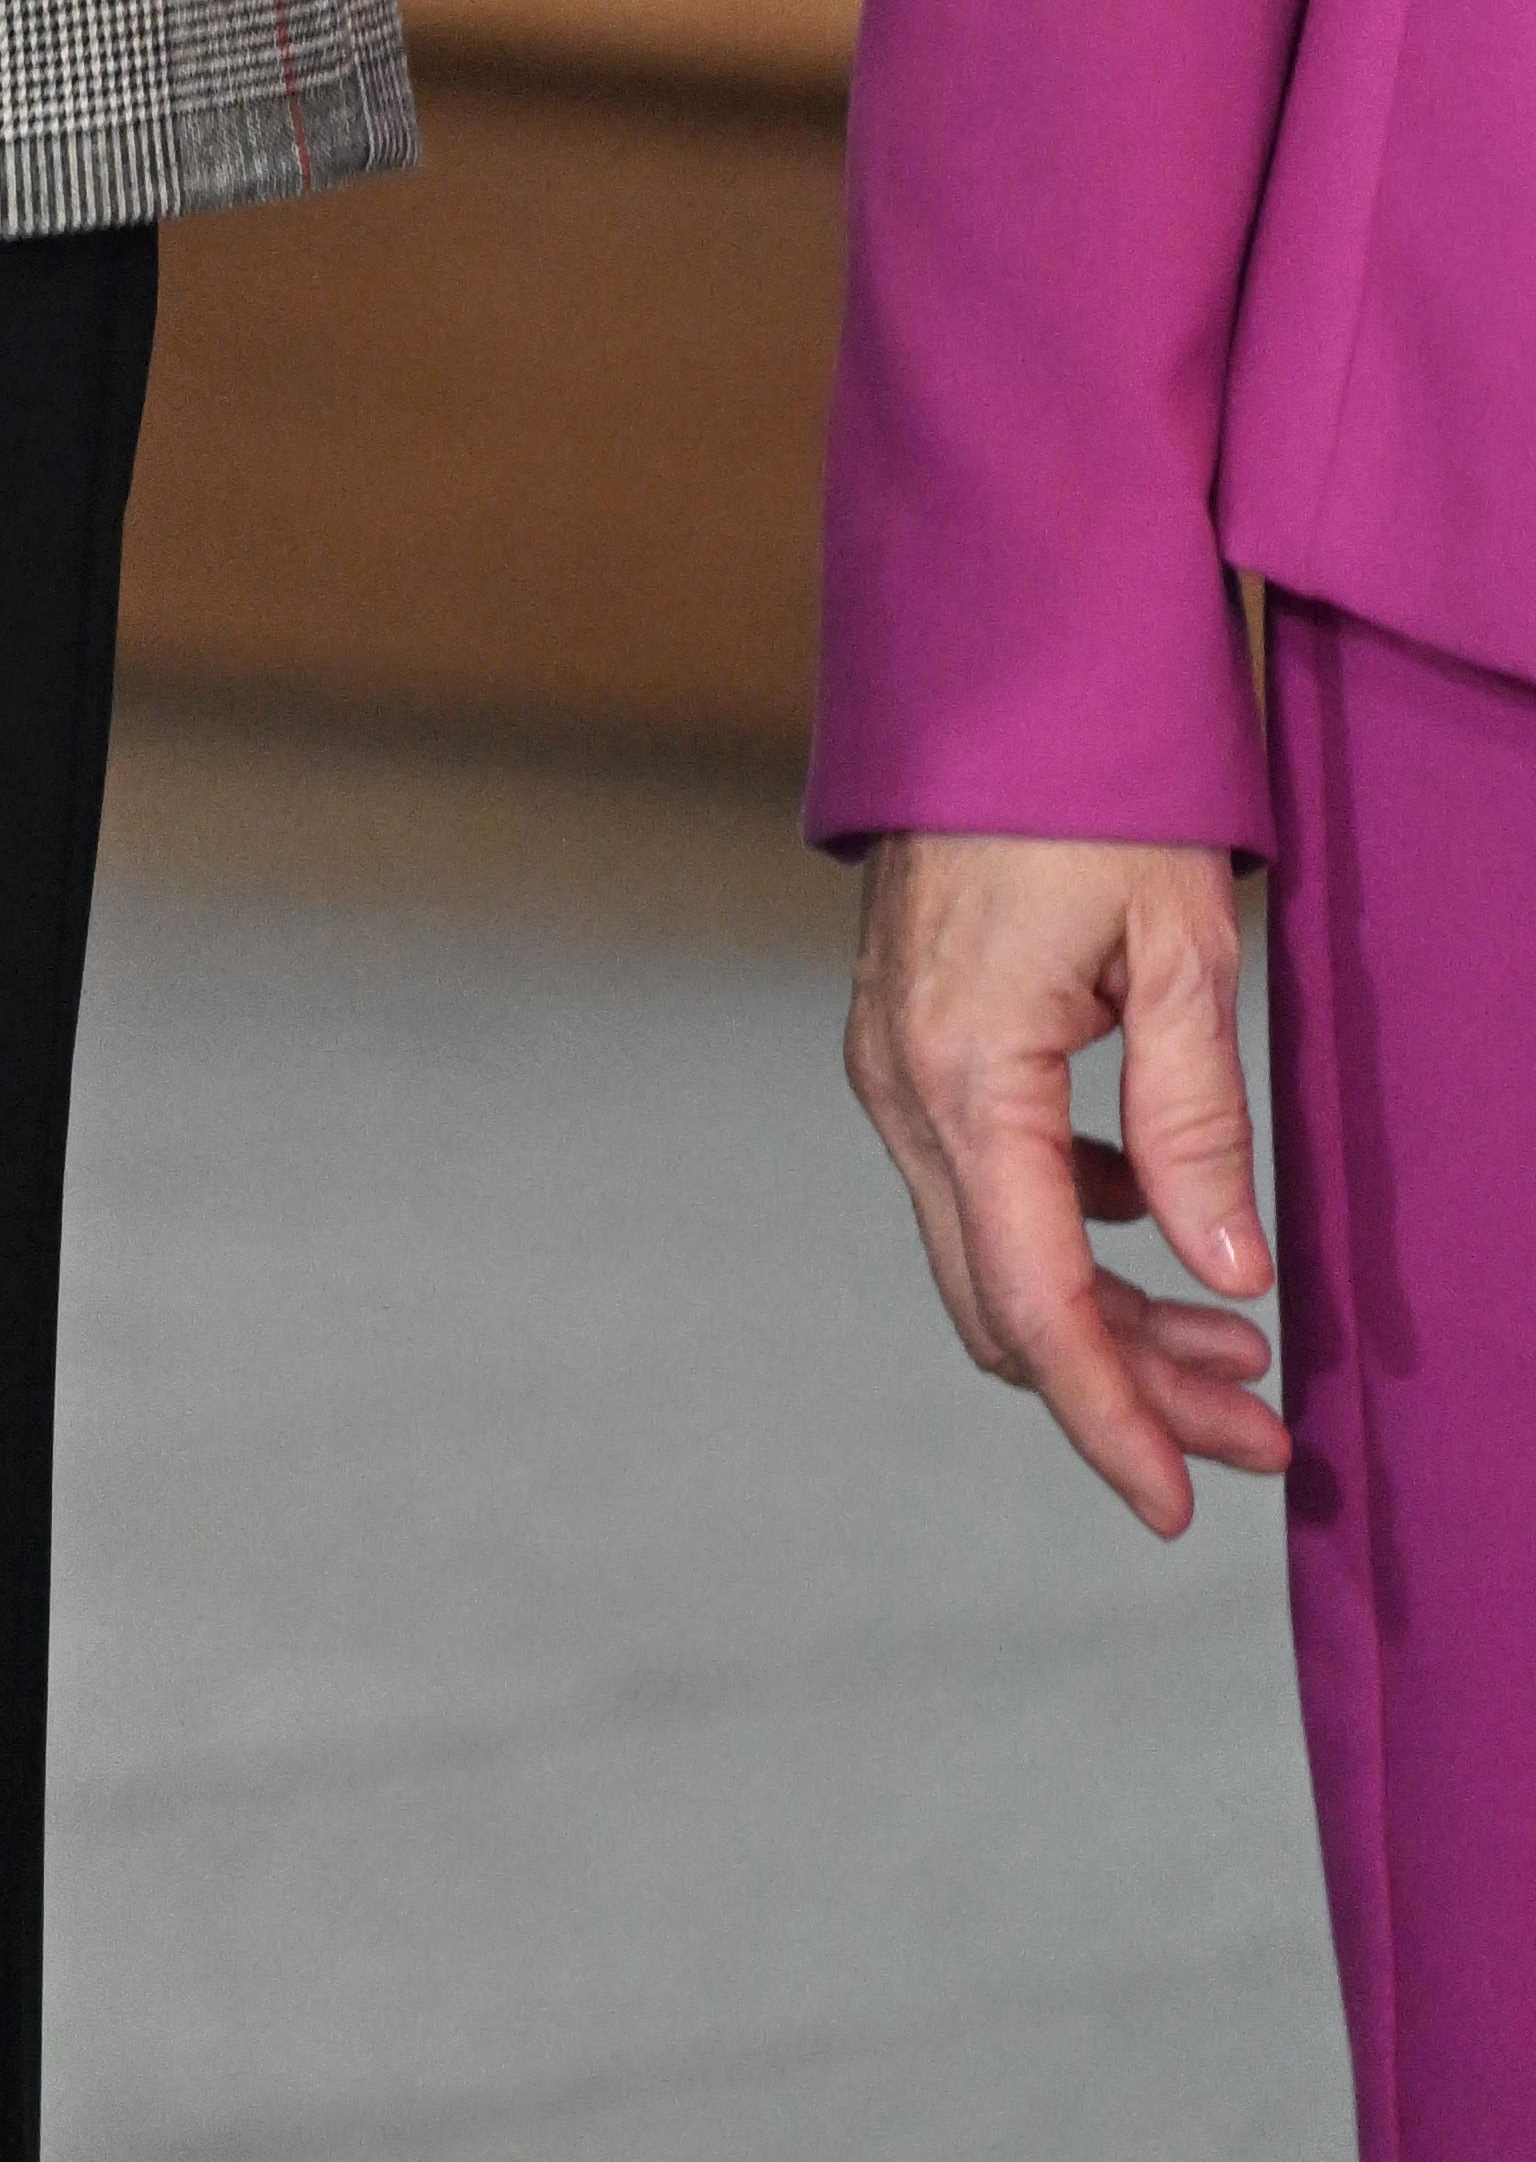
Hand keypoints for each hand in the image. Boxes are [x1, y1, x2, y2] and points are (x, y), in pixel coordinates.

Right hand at [844, 826, 1283, 1534]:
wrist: (993, 657)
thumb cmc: (1095, 782)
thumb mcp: (1182, 946)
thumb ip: (1195, 1120)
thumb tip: (1227, 1273)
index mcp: (963, 1074)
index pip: (1038, 1304)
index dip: (1113, 1420)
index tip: (1187, 1504)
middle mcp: (903, 1085)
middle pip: (1007, 1302)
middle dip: (1131, 1389)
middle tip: (1266, 1434)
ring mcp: (893, 1060)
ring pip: (990, 1251)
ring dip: (1108, 1318)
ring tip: (1240, 1352)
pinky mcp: (910, 1036)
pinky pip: (979, 1181)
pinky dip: (1070, 1237)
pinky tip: (1159, 1224)